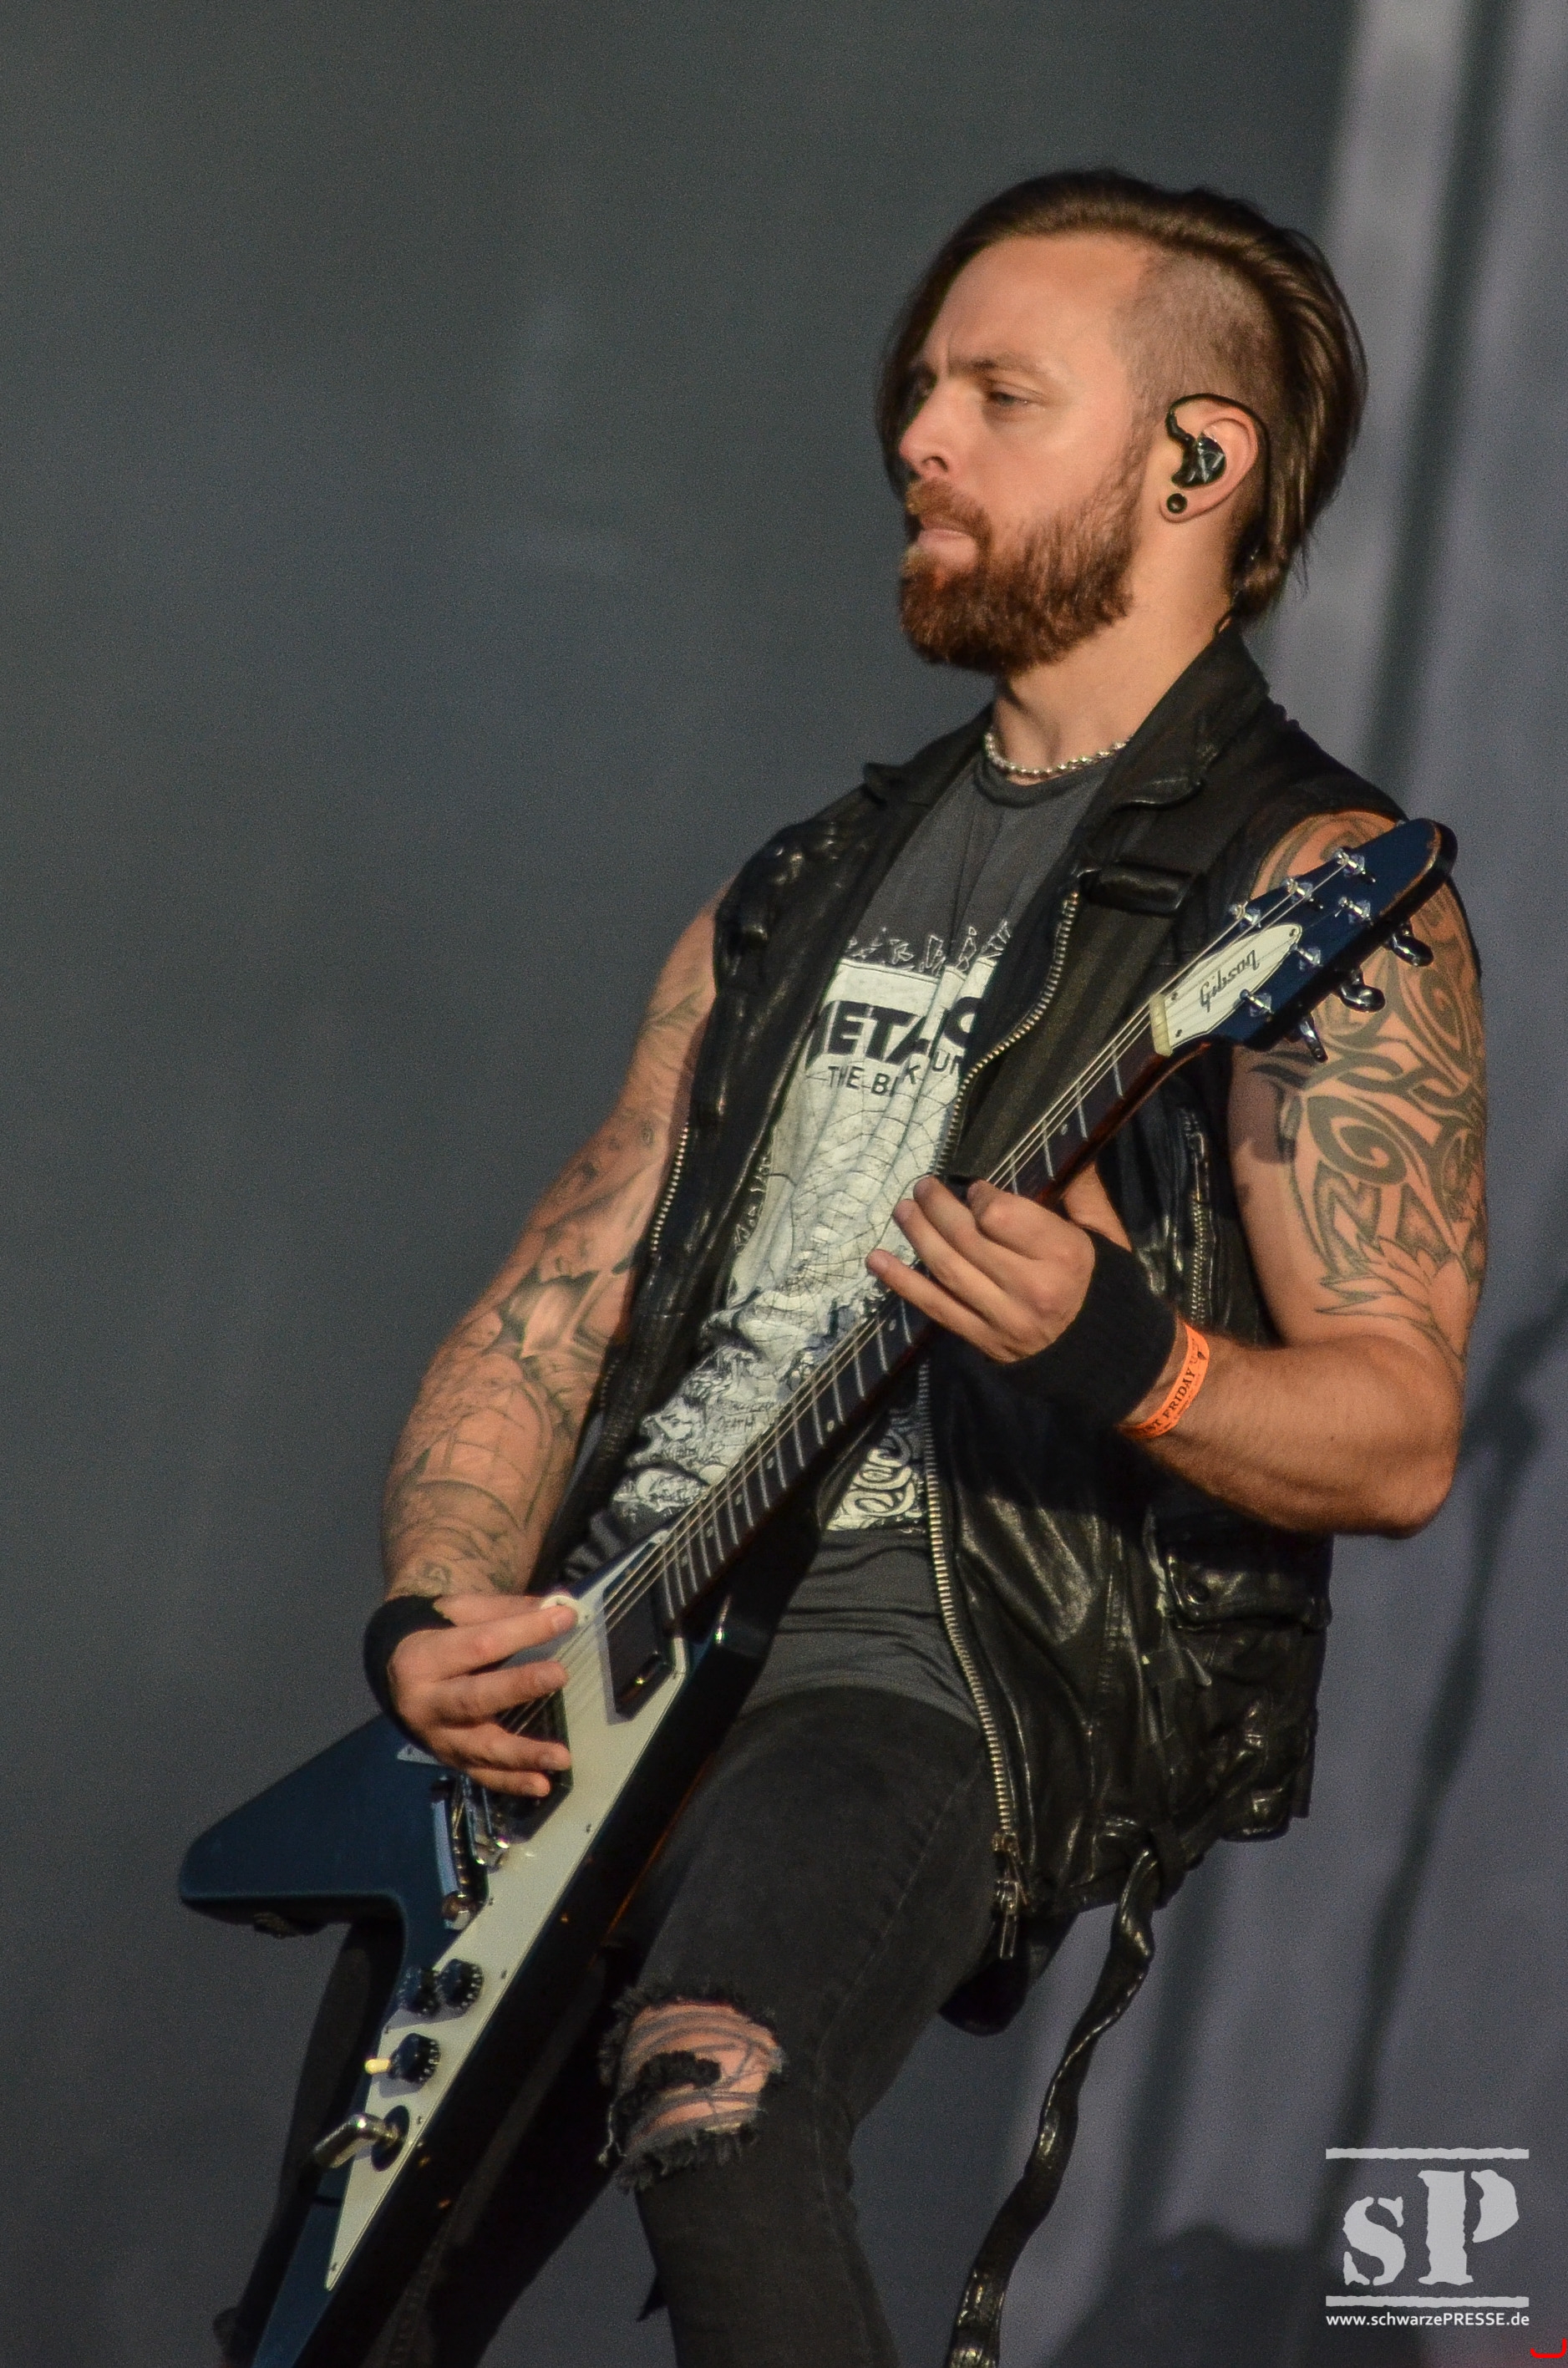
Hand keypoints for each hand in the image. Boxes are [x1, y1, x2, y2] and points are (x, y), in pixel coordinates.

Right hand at [389, 1592, 577, 1797]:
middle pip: (475, 1697)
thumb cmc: (438, 1635)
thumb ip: (506, 1611)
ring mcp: (438, 1738)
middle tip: (560, 1674)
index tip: (565, 1618)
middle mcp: (426, 1703)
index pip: (480, 1644)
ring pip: (482, 1748)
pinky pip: (483, 1775)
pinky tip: (541, 1785)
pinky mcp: (451, 1760)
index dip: (523, 1631)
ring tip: (561, 1757)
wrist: (396, 1672)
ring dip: (524, 1754)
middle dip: (519, 1686)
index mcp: (425, 1658)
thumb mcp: (461, 1612)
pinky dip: (513, 1783)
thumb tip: (559, 1607)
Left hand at [866, 1169, 1123, 1362]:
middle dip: (938, 1208)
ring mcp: (1003, 1318)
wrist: (1108, 1360)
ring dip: (917, 1236)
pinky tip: (877, 1260)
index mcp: (1064, 1256)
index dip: (979, 1196)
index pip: (1001, 1217)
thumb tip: (1068, 1142)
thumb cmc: (1106, 1288)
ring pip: (947, 1269)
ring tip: (902, 1210)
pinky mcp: (982, 1340)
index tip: (973, 1187)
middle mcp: (1031, 1287)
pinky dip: (902, 1283)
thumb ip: (1083, 1192)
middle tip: (922, 1186)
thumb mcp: (1106, 1237)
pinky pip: (935, 1307)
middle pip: (968, 1239)